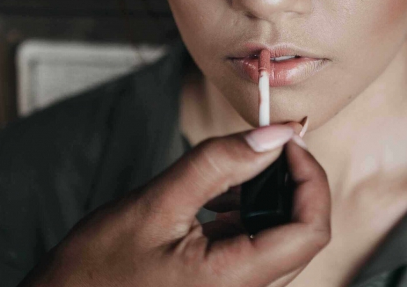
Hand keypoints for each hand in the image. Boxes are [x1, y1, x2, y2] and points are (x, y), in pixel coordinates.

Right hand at [20, 124, 330, 286]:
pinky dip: (246, 217)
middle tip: (264, 145)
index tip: (288, 141)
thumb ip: (219, 164)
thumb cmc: (96, 270)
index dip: (310, 178)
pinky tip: (216, 199)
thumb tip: (274, 135)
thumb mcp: (157, 203)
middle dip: (290, 182)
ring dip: (267, 198)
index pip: (310, 230)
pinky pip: (254, 250)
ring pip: (280, 240)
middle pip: (301, 234)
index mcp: (235, 281)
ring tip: (233, 171)